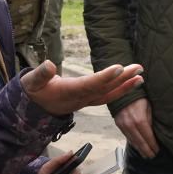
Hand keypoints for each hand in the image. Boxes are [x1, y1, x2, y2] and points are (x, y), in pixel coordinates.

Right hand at [22, 60, 142, 115]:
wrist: (34, 109)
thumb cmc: (33, 91)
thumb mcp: (31, 82)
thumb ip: (40, 74)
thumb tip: (49, 64)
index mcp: (68, 92)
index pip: (89, 84)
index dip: (104, 77)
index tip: (119, 67)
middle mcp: (80, 98)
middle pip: (104, 89)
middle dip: (122, 79)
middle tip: (139, 68)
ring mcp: (86, 101)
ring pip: (109, 94)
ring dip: (126, 85)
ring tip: (141, 75)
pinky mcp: (88, 100)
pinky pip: (108, 96)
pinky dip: (121, 89)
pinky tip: (132, 82)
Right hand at [113, 98, 158, 158]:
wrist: (122, 91)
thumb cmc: (139, 97)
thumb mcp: (148, 107)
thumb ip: (150, 120)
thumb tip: (153, 133)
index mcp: (140, 120)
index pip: (148, 137)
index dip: (153, 145)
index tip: (157, 150)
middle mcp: (131, 124)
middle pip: (140, 142)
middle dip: (147, 150)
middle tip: (152, 156)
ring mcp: (124, 125)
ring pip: (133, 141)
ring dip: (140, 149)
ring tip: (146, 155)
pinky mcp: (119, 125)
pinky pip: (127, 137)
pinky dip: (133, 143)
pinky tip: (137, 147)